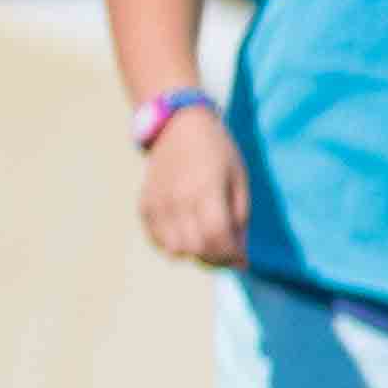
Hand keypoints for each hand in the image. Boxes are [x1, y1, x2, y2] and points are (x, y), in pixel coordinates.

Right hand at [137, 110, 245, 270]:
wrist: (179, 127)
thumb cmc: (219, 153)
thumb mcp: (240, 180)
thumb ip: (239, 219)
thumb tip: (240, 257)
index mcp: (206, 190)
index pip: (216, 237)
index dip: (231, 256)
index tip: (242, 260)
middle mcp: (178, 199)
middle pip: (195, 248)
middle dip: (216, 259)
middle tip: (228, 254)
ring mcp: (158, 203)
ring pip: (175, 249)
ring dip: (195, 254)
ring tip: (209, 243)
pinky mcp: (145, 205)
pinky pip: (158, 240)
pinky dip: (174, 245)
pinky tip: (188, 234)